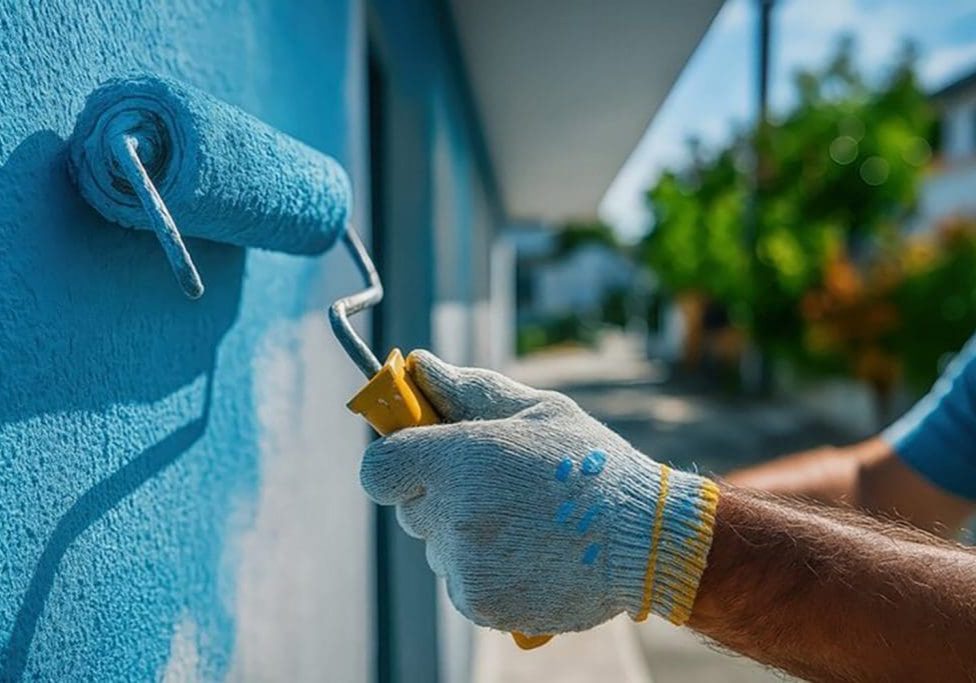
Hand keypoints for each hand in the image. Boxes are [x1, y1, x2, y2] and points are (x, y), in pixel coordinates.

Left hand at [359, 351, 719, 635]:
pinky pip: (460, 581)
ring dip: (465, 535)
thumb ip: (468, 389)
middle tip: (499, 488)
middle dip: (442, 495)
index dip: (397, 463)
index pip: (378, 469)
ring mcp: (463, 563)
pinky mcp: (479, 601)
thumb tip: (418, 365)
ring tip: (527, 523)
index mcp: (459, 458)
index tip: (422, 458)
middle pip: (411, 506)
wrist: (645, 538)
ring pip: (438, 547)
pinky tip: (529, 553)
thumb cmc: (592, 465)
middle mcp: (452, 513)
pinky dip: (484, 571)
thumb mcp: (536, 410)